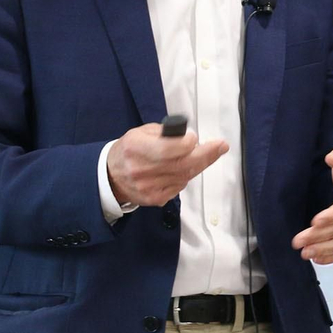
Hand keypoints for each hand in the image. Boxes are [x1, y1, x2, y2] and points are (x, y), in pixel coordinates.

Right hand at [106, 123, 227, 207]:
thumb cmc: (130, 149)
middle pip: (183, 164)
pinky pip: (180, 186)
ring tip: (202, 153)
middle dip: (207, 154)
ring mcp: (148, 188)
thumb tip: (190, 138)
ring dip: (198, 164)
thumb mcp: (141, 133)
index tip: (194, 137)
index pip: (169, 148)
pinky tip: (181, 168)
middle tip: (222, 146)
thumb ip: (164, 134)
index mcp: (136, 148)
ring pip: (185, 176)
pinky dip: (185, 175)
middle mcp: (141, 170)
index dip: (187, 143)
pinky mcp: (155, 199)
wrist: (111, 177)